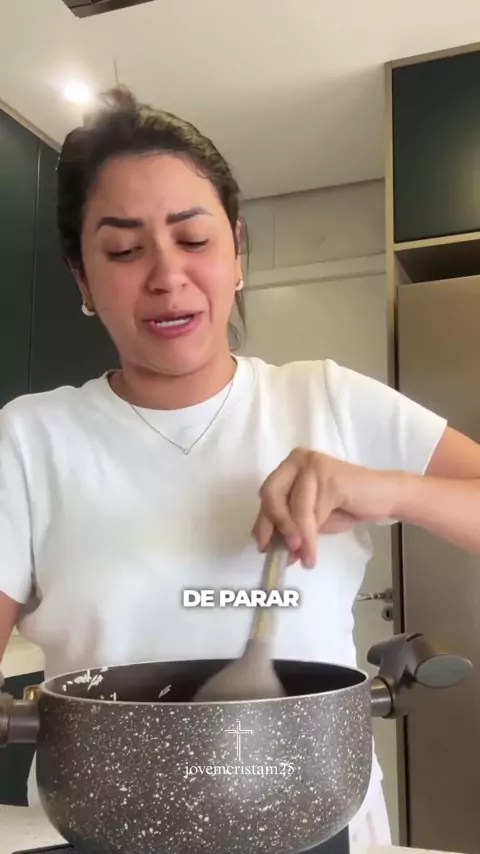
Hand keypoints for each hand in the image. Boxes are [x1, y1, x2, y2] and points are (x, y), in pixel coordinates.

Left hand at [252, 448, 402, 567]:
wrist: (383, 497)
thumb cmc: (345, 507)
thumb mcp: (309, 517)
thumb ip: (289, 525)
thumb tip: (270, 547)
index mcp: (289, 467)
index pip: (268, 494)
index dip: (263, 522)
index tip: (264, 547)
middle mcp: (297, 459)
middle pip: (272, 494)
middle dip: (276, 525)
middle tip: (285, 551)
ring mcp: (313, 464)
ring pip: (294, 508)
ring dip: (298, 538)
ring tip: (304, 558)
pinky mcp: (329, 475)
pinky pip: (312, 512)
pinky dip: (310, 537)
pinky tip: (312, 554)